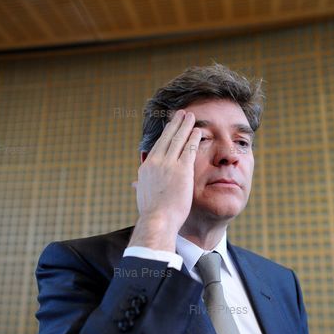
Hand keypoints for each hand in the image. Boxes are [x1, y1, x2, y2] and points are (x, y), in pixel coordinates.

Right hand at [129, 110, 200, 250]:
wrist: (157, 219)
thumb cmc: (152, 213)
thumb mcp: (143, 195)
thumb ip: (142, 185)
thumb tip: (136, 184)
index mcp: (146, 168)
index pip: (158, 147)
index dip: (165, 135)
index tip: (169, 127)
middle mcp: (156, 162)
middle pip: (167, 138)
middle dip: (175, 124)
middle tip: (181, 113)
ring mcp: (169, 164)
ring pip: (178, 140)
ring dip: (185, 126)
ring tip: (191, 116)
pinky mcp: (182, 170)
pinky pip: (189, 149)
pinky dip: (193, 138)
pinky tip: (198, 131)